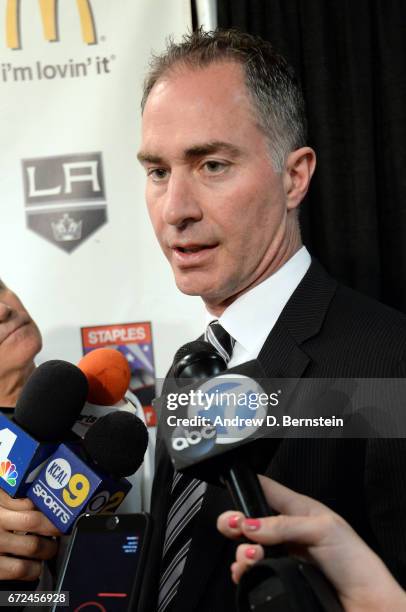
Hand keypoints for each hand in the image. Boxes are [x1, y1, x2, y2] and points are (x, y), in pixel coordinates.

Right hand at [0, 489, 59, 580]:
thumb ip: (9, 497)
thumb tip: (35, 497)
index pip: (30, 501)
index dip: (49, 506)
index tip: (61, 510)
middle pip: (35, 521)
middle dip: (54, 527)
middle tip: (62, 529)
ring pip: (32, 546)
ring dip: (48, 549)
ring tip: (50, 549)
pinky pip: (19, 570)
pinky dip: (32, 570)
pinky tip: (34, 568)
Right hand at [217, 475, 405, 611]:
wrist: (364, 603)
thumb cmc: (354, 560)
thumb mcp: (323, 529)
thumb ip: (284, 524)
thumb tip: (251, 524)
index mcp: (298, 510)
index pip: (267, 489)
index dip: (248, 486)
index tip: (233, 491)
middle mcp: (285, 531)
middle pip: (248, 518)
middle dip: (233, 521)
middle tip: (235, 528)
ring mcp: (280, 555)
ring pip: (245, 546)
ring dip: (241, 551)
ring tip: (252, 556)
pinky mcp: (277, 577)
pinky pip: (249, 572)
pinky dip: (241, 571)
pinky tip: (246, 571)